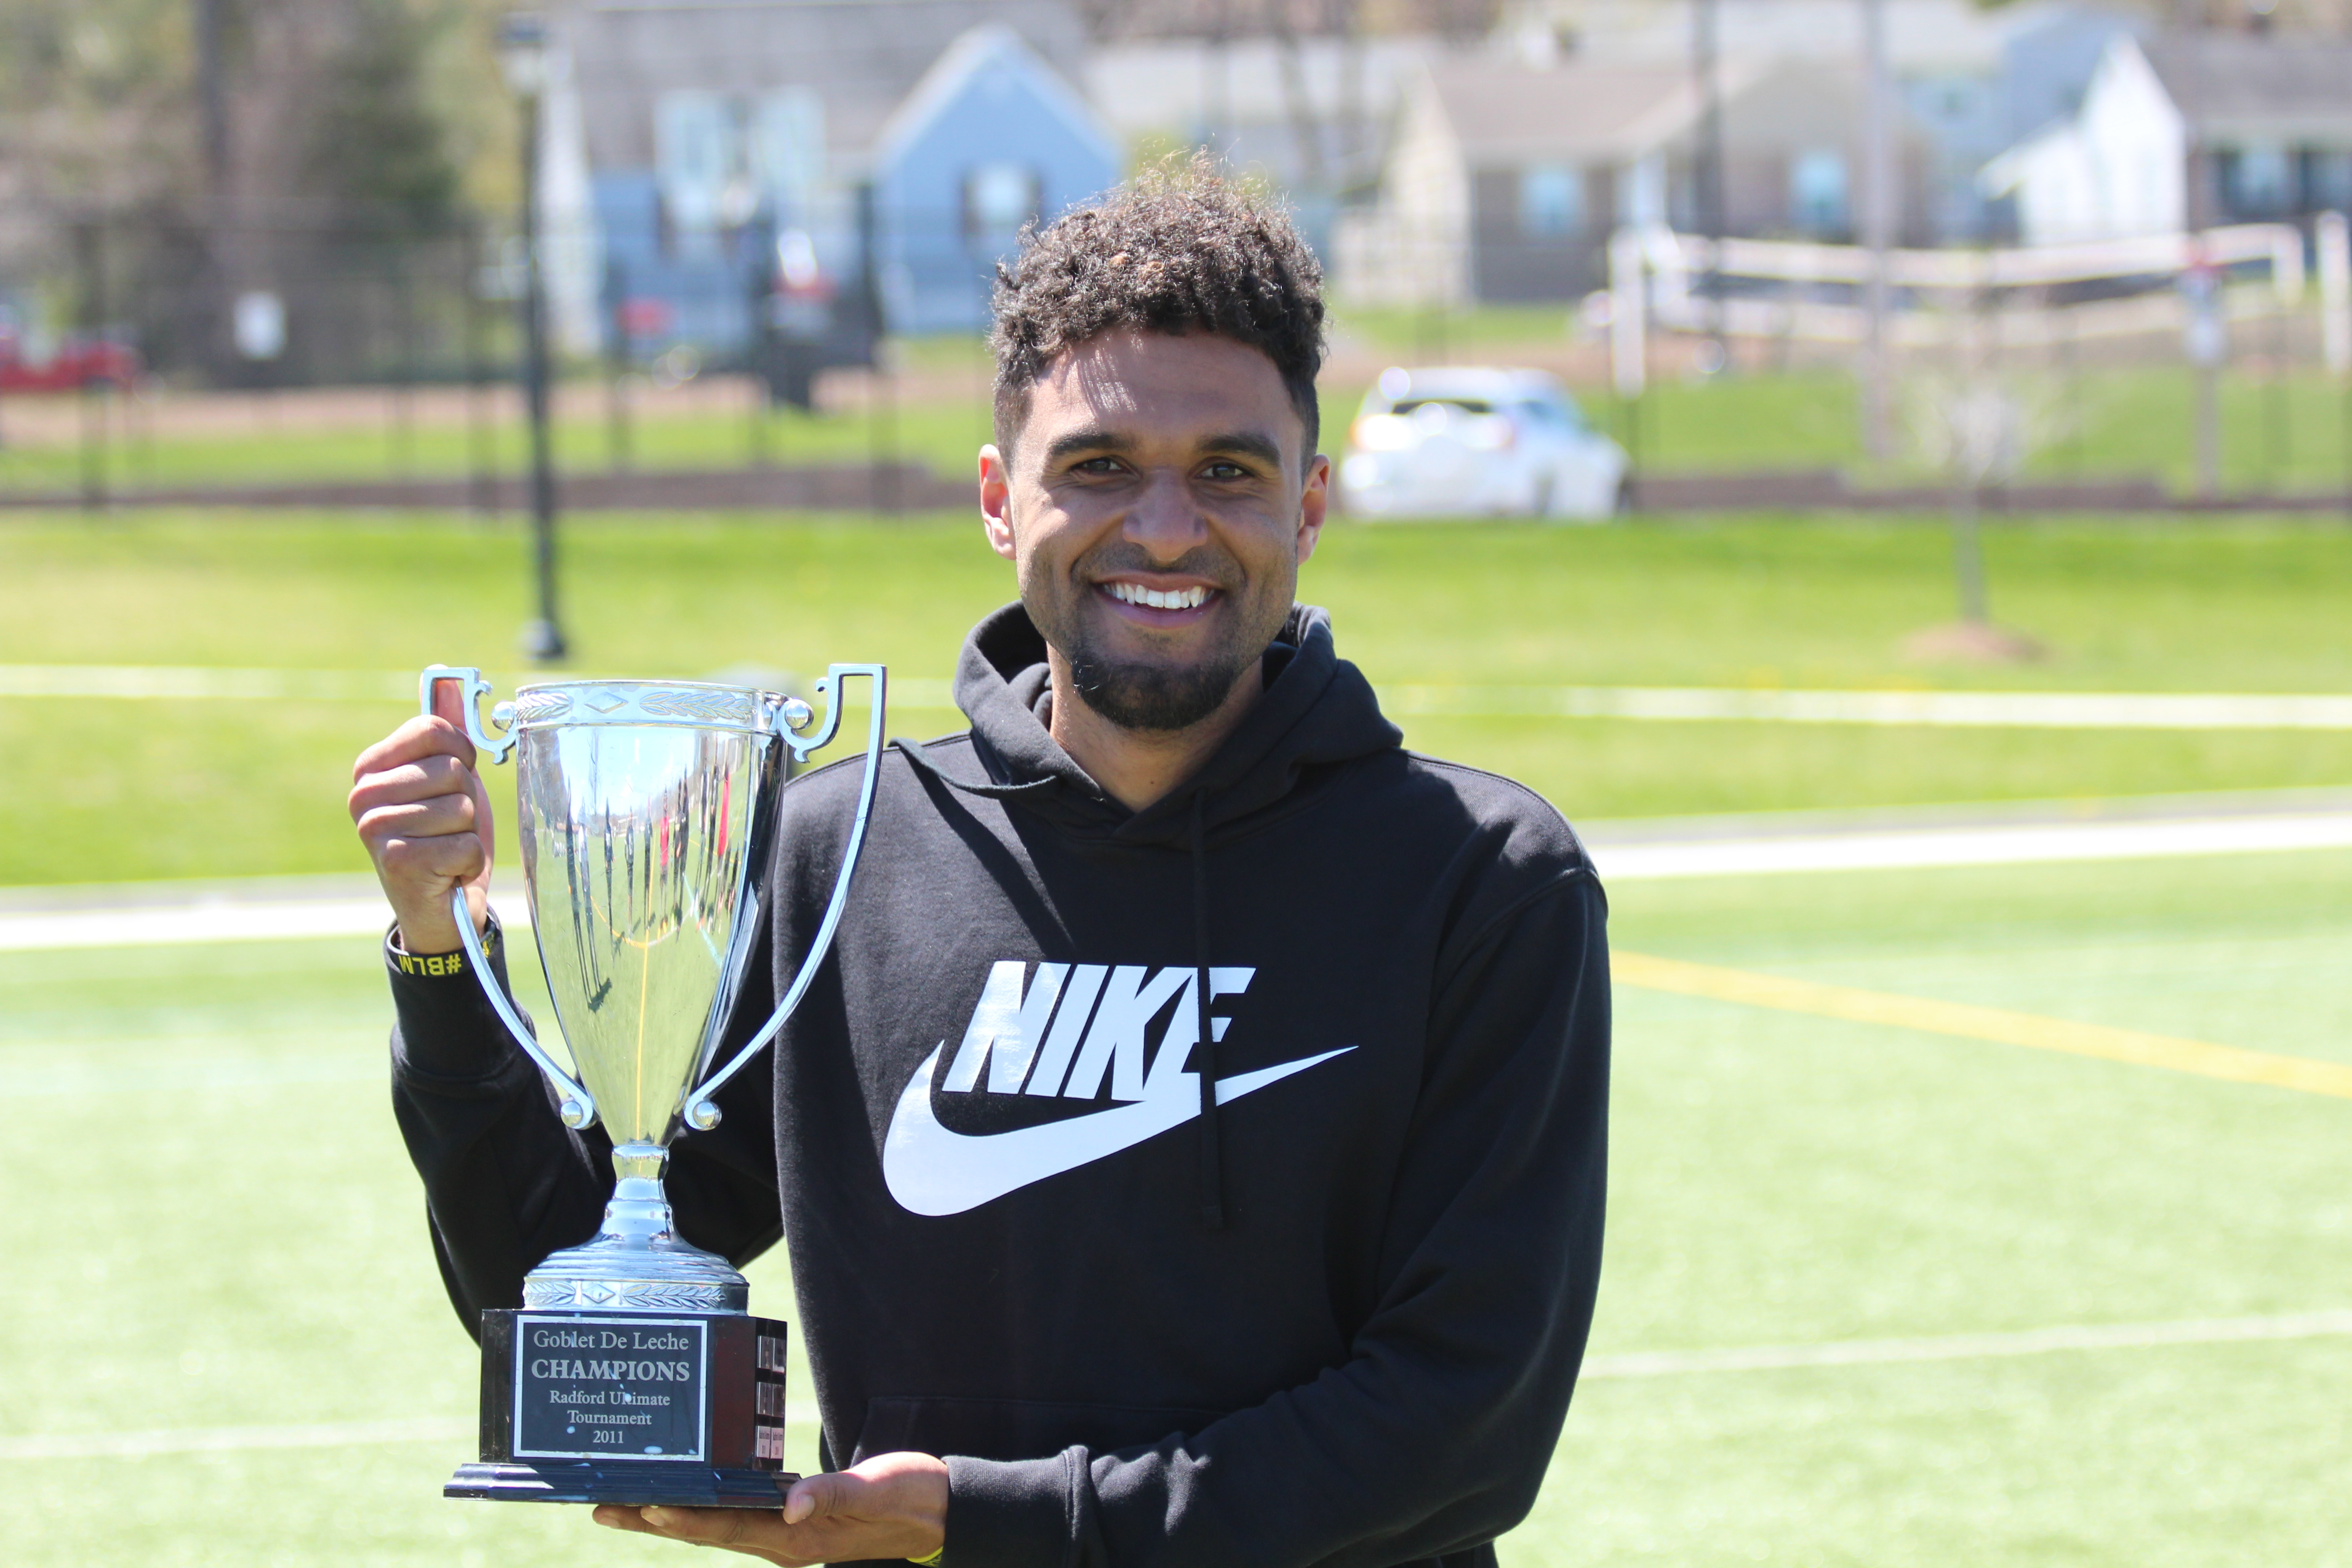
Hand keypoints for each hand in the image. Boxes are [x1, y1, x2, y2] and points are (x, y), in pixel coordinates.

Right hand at [349, 681, 495, 954]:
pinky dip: (468, 861)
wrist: (439, 906)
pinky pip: (465, 844)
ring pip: (462, 807)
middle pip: (452, 770)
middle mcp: (363, 795)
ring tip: (446, 848)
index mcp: (370, 767)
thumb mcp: (449, 779)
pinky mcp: (399, 862)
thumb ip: (446, 732)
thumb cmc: (444, 835)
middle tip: (447, 826)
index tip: (455, 779)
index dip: (461, 754)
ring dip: (467, 833)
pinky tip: (448, 871)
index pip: (434, 729)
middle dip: (466, 801)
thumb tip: (448, 678)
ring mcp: (376, 830)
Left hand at [593, 1451, 949, 1564]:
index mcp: (797, 1540)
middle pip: (705, 1530)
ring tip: (626, 1503)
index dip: (683, 1517)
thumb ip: (836, 1495)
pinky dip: (705, 1501)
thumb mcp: (877, 1491)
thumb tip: (792, 1506)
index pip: (726, 1527)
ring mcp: (785, 1532)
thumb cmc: (910, 1497)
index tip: (642, 1504)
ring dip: (670, 1513)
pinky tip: (690, 1489)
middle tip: (603, 1507)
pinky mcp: (793, 1516)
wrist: (938, 1512)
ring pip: (715, 1523)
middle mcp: (782, 1541)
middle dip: (653, 1519)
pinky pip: (737, 1511)